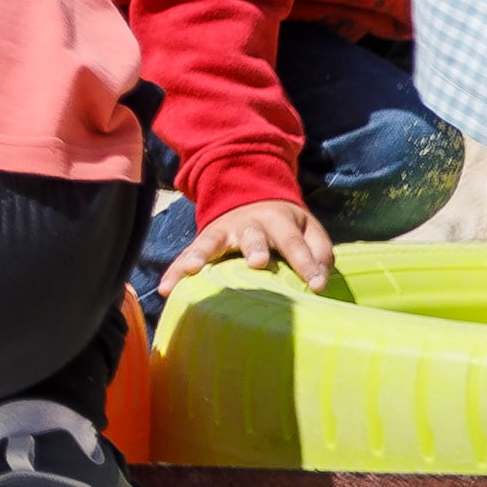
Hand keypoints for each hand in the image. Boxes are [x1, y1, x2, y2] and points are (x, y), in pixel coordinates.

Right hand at [172, 198, 335, 286]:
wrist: (249, 197)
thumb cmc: (284, 225)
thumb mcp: (308, 229)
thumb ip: (319, 252)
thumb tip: (320, 282)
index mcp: (278, 220)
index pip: (294, 242)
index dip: (306, 263)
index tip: (317, 286)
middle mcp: (249, 224)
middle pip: (253, 236)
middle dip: (255, 248)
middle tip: (258, 263)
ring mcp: (223, 231)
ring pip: (212, 242)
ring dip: (202, 254)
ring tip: (193, 270)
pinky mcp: (204, 241)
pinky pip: (187, 255)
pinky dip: (175, 270)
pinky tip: (166, 289)